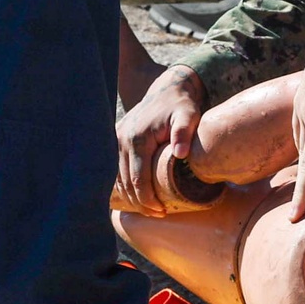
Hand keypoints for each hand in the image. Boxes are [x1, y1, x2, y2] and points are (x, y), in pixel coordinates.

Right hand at [114, 64, 205, 215]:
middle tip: (158, 214)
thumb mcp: (188, 116)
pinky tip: (137, 195)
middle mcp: (121, 139)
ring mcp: (115, 139)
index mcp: (137, 138)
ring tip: (150, 209)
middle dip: (140, 202)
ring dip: (132, 196)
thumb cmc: (181, 106)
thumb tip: (181, 153)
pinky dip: (125, 184)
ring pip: (119, 178)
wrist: (168, 89)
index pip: (138, 179)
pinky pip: (116, 169)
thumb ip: (184, 132)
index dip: (148, 199)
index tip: (161, 212)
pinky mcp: (115, 139)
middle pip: (126, 182)